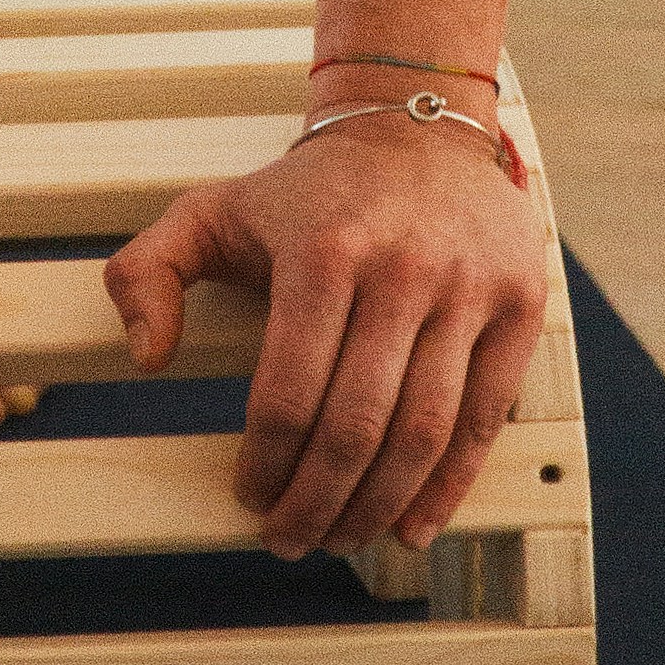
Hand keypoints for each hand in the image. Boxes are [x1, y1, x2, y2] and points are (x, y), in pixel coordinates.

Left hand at [104, 113, 545, 559]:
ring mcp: (467, 286)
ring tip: (343, 537)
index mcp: (322, 250)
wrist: (419, 126)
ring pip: (423, 431)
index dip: (267, 463)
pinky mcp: (519, 302)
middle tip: (292, 538)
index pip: (288, 391)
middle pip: (356, 424)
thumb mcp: (212, 210)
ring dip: (378, 506)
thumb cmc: (308, 192)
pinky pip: (485, 416)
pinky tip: (413, 524)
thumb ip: (149, 273)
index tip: (251, 498)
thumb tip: (145, 357)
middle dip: (318, 501)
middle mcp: (401, 267)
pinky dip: (450, 485)